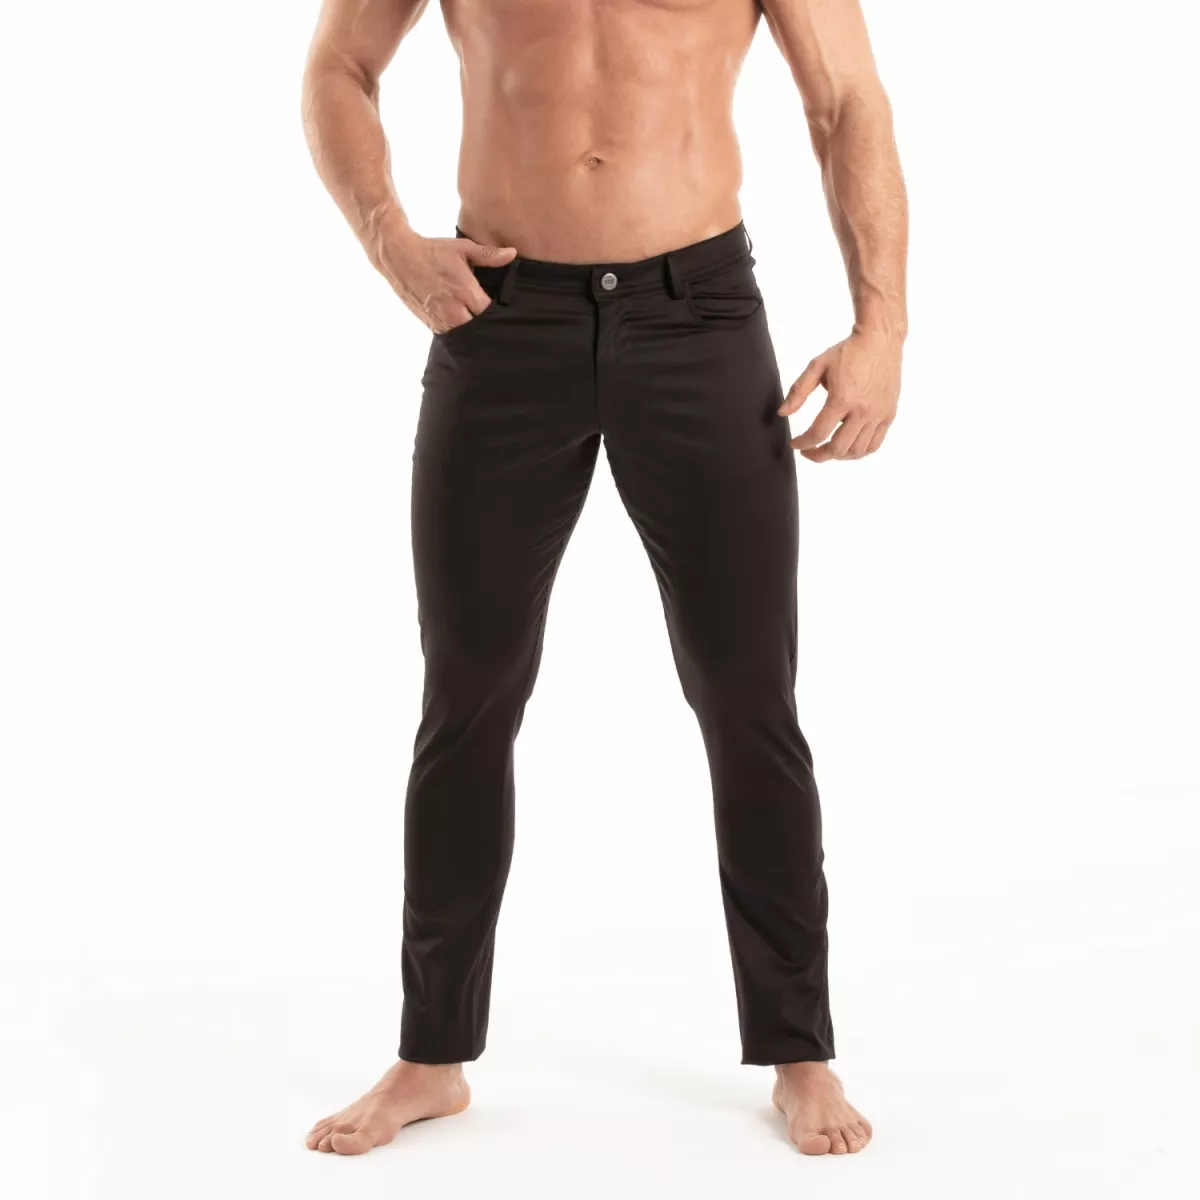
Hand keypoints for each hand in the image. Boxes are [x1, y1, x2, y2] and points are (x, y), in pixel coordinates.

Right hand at [369, 217, 516, 333]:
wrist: (399, 257)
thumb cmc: (433, 251)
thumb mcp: (462, 249)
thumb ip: (488, 255)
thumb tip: (513, 254)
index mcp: (464, 291)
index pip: (490, 313)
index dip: (498, 314)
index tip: (503, 310)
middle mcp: (453, 309)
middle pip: (479, 329)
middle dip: (486, 325)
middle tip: (492, 320)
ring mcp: (440, 319)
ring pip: (465, 335)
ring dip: (472, 330)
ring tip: (478, 324)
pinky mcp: (431, 324)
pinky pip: (451, 335)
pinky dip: (458, 332)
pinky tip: (463, 325)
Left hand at [779, 330, 902, 460]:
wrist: (880, 340)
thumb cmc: (848, 351)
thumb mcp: (817, 366)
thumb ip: (798, 391)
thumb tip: (782, 413)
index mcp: (842, 399)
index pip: (818, 433)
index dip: (803, 443)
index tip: (795, 444)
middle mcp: (862, 410)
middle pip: (838, 449)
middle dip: (818, 455)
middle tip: (809, 452)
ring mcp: (878, 414)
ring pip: (857, 451)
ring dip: (838, 456)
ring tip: (827, 449)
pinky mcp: (889, 414)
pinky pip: (874, 444)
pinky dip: (859, 452)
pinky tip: (847, 447)